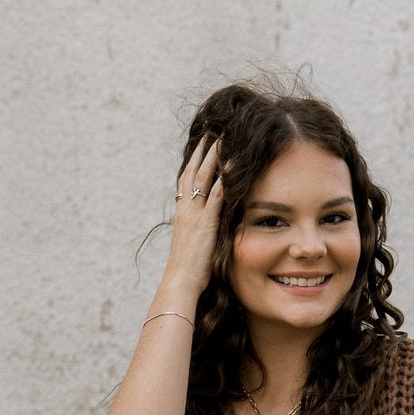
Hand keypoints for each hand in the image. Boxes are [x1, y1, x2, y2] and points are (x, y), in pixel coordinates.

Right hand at [163, 134, 223, 299]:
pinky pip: (217, 195)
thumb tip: (205, 231)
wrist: (180, 281)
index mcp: (182, 214)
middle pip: (193, 173)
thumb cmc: (187, 271)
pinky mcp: (206, 222)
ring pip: (203, 178)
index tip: (199, 148)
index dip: (192, 163)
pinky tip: (233, 165)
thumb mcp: (192, 246)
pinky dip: (225, 178)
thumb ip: (198, 233)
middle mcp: (186, 209)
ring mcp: (195, 214)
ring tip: (221, 138)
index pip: (185, 182)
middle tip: (210, 133)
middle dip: (202, 152)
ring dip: (213, 157)